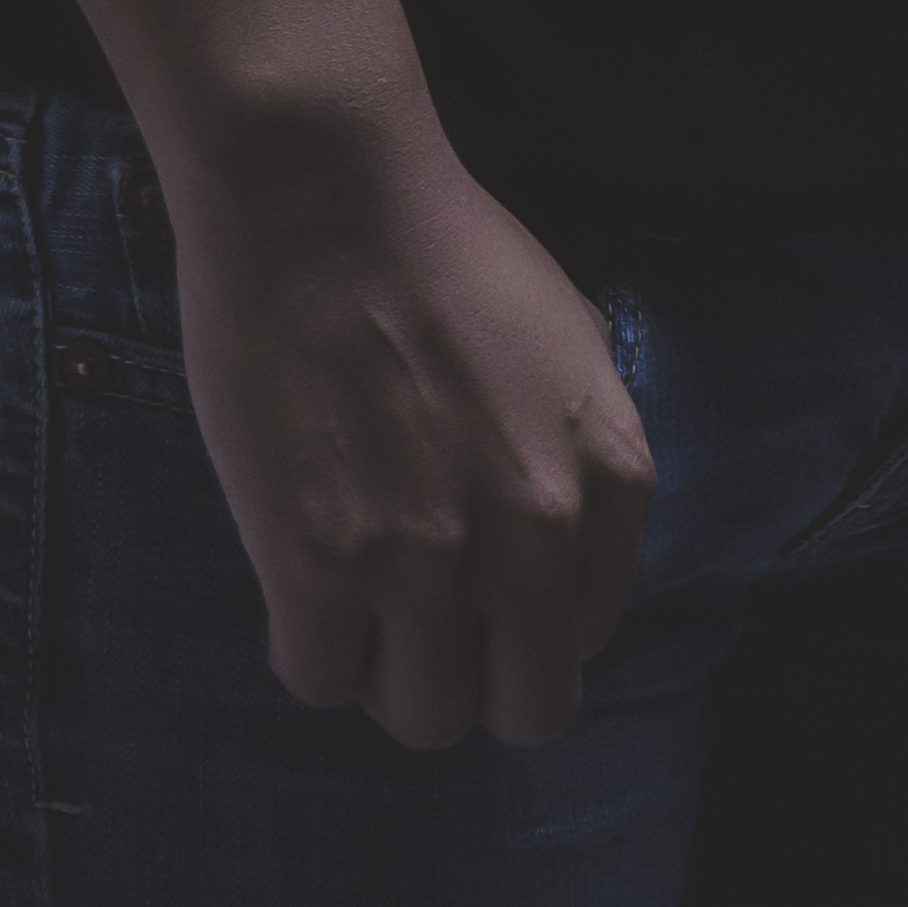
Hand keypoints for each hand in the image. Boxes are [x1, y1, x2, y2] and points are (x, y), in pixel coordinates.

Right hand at [167, 122, 660, 750]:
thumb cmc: (436, 242)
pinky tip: (295, 571)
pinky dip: (307, 645)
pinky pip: (319, 681)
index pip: (585, 640)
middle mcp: (536, 535)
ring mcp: (429, 561)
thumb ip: (574, 454)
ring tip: (352, 591)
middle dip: (471, 678)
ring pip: (421, 717)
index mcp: (611, 477)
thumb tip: (556, 554)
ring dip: (385, 670)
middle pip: (523, 713)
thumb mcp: (564, 342)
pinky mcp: (320, 567)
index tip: (475, 586)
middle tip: (416, 618)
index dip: (521, 622)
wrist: (321, 189)